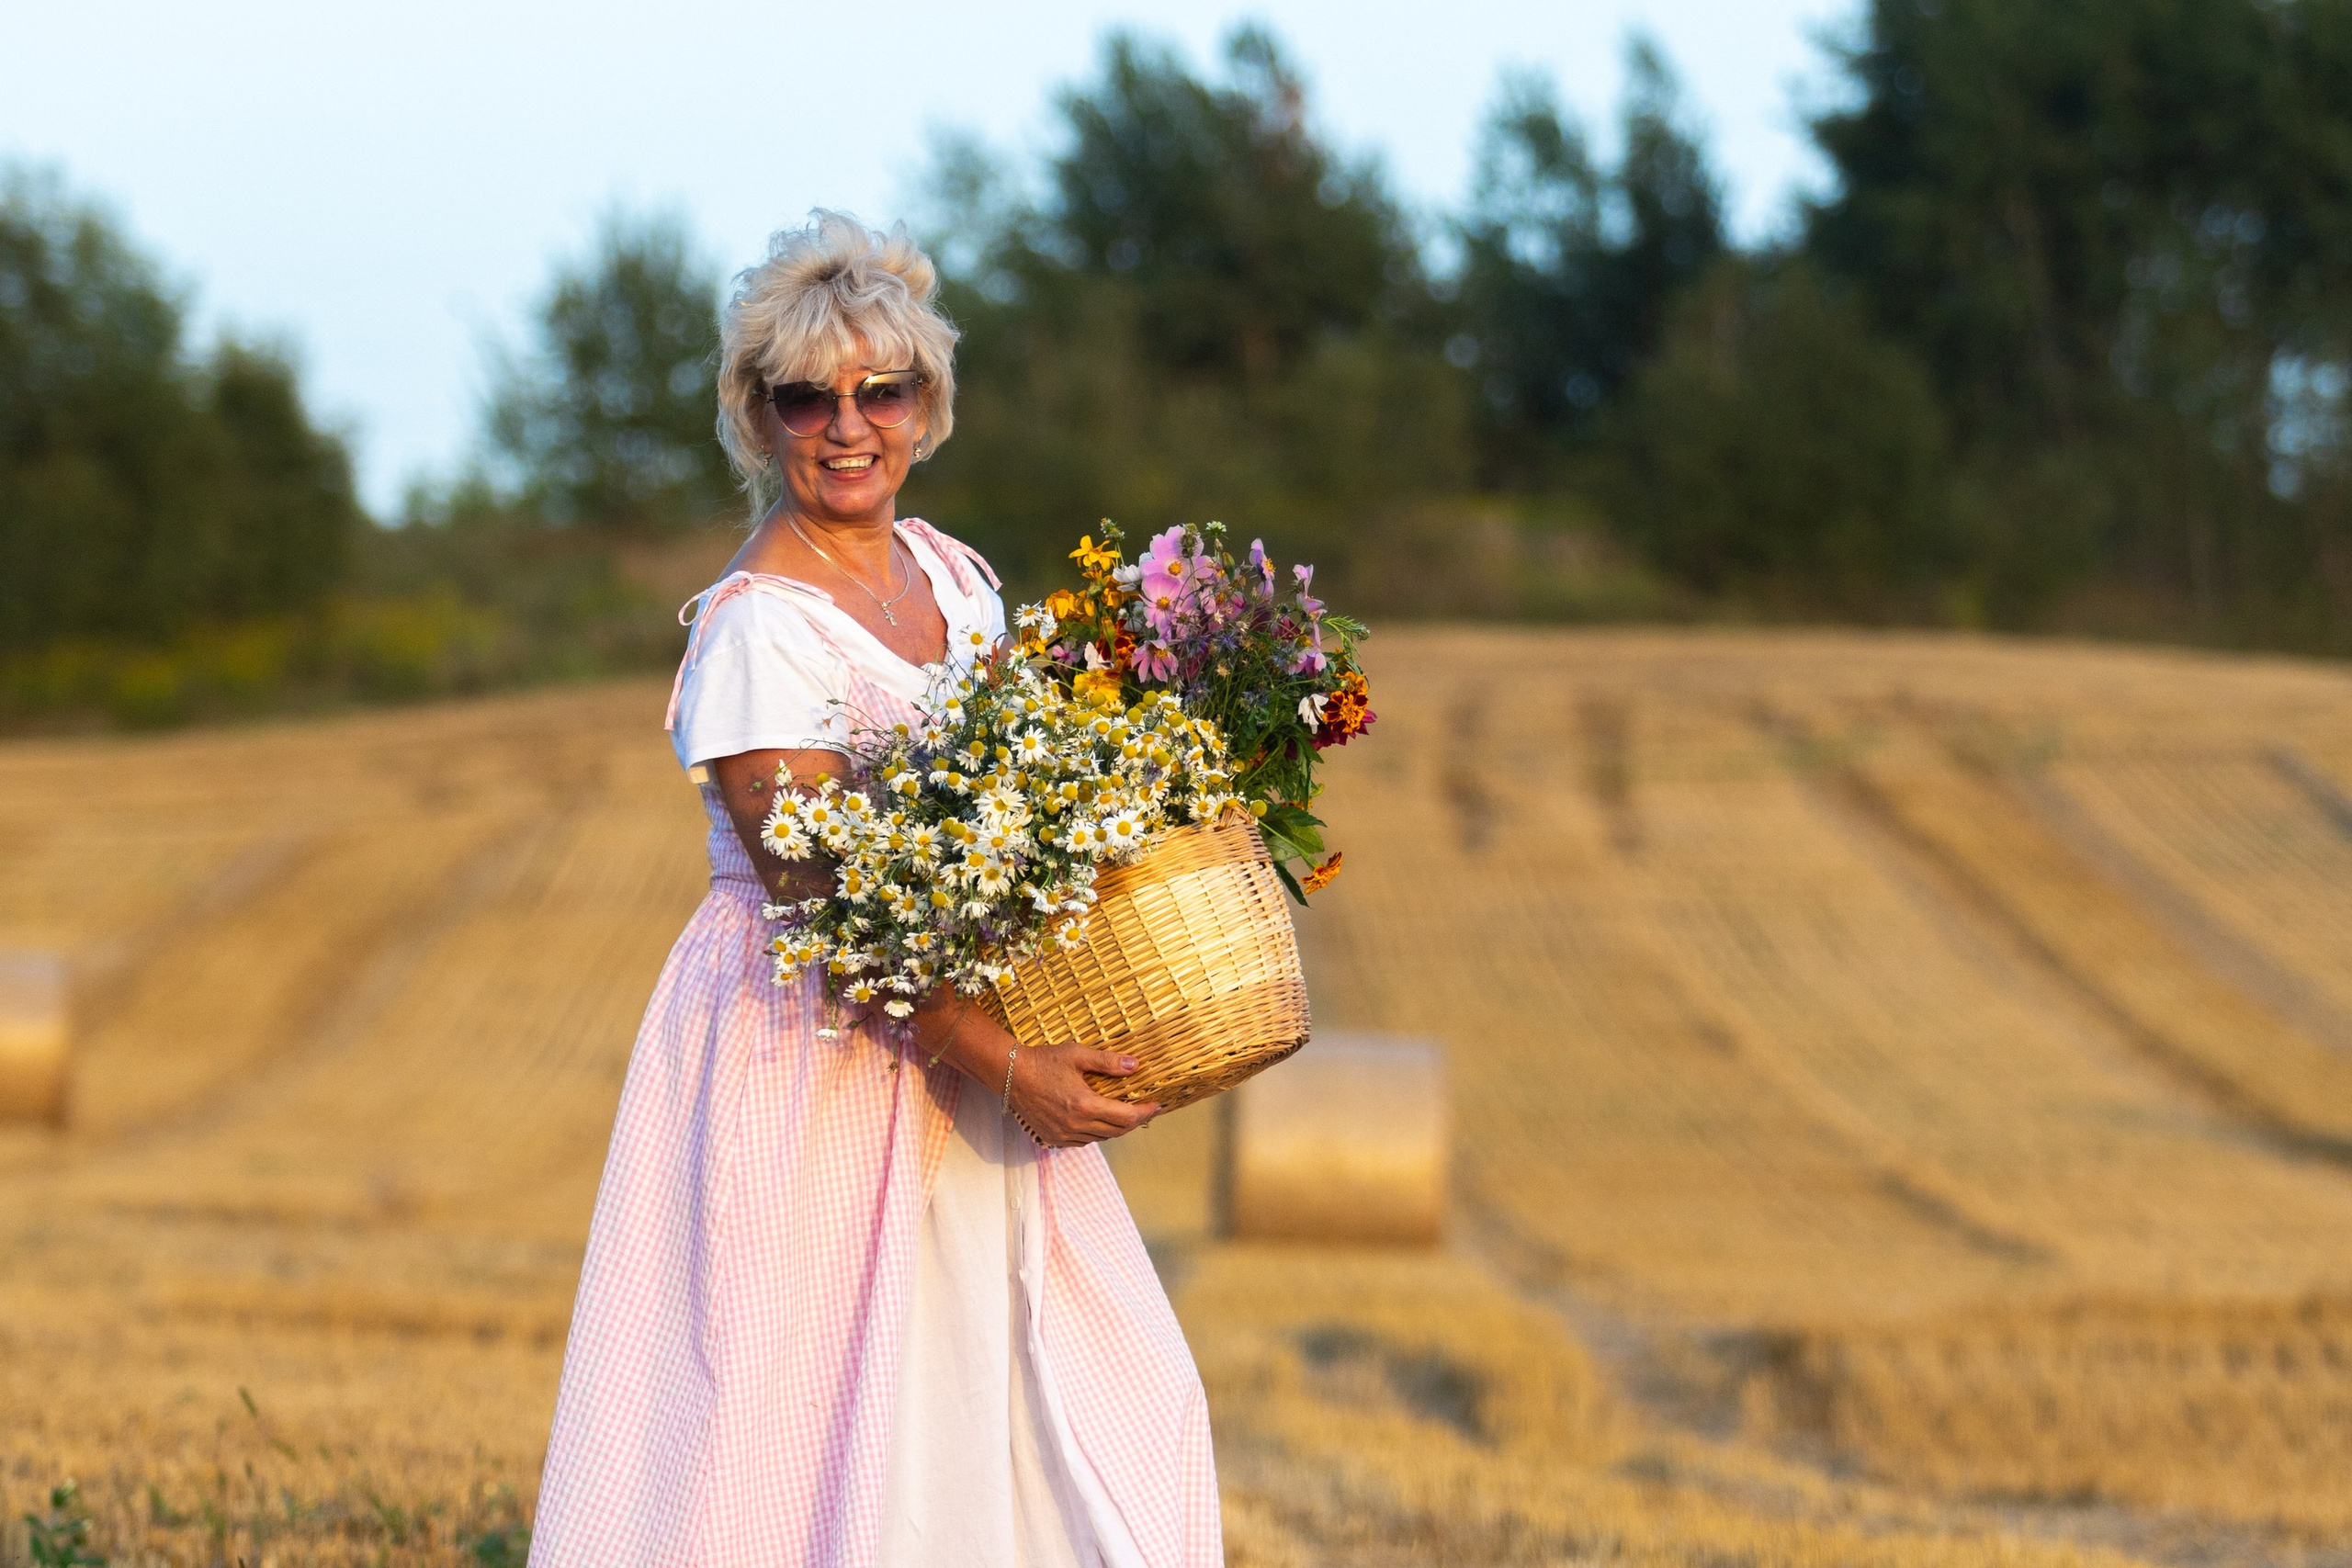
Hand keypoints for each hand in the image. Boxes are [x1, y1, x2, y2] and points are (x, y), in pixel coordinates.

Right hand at [1006, 1042, 1161, 1148]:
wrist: (1011, 1074)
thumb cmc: (1044, 1061)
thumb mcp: (1078, 1055)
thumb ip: (1108, 1062)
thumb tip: (1135, 1065)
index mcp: (1085, 1105)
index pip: (1126, 1117)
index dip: (1145, 1112)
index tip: (1157, 1105)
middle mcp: (1076, 1125)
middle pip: (1117, 1131)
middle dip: (1135, 1121)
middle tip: (1146, 1110)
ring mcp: (1063, 1134)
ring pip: (1101, 1138)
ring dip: (1116, 1128)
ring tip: (1124, 1114)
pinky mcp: (1053, 1138)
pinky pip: (1083, 1141)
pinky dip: (1096, 1133)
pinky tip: (1099, 1120)